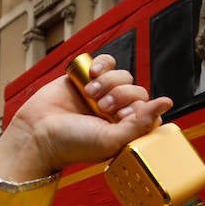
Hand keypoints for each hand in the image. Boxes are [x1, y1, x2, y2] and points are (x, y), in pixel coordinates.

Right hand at [0, 54, 171, 180]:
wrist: (37, 132)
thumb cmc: (72, 144)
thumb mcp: (111, 140)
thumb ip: (140, 124)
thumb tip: (167, 102)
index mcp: (127, 130)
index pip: (150, 110)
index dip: (138, 109)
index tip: (120, 117)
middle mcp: (117, 112)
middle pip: (137, 90)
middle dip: (120, 96)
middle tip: (101, 108)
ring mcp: (103, 93)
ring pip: (123, 75)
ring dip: (108, 82)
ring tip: (89, 95)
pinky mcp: (88, 78)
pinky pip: (107, 61)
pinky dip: (102, 64)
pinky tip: (90, 75)